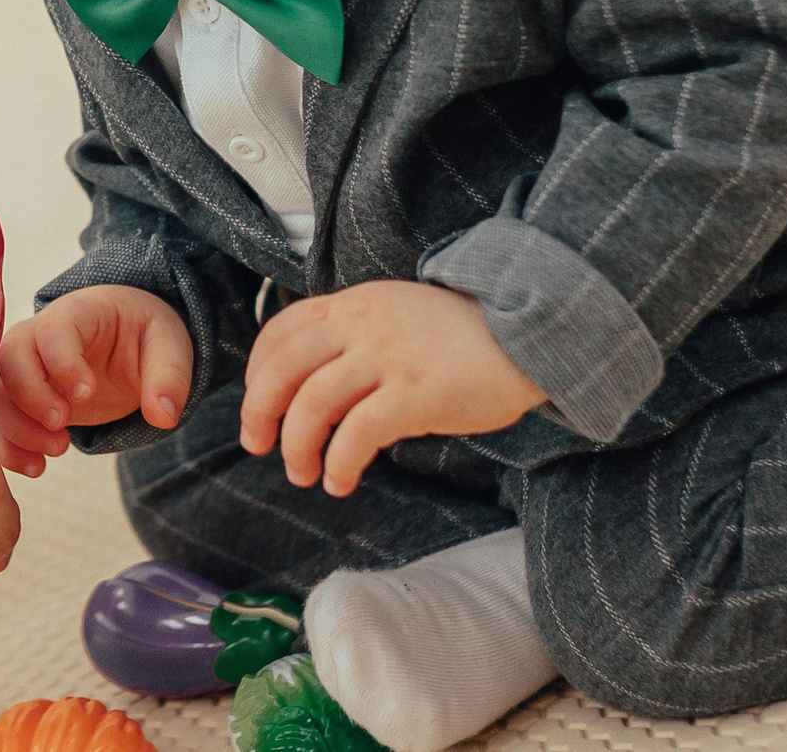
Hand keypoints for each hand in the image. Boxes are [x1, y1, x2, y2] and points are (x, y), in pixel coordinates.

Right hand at [0, 286, 192, 475]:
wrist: (126, 343)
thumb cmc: (144, 336)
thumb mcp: (169, 346)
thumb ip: (170, 377)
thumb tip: (163, 416)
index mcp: (77, 313)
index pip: (53, 329)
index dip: (62, 363)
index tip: (88, 395)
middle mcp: (38, 335)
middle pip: (8, 357)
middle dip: (29, 396)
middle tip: (64, 425)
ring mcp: (24, 368)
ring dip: (17, 427)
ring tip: (59, 449)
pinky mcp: (20, 401)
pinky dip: (6, 448)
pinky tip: (37, 467)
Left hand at [240, 281, 545, 497]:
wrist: (528, 332)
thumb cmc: (460, 334)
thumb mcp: (395, 314)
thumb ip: (354, 335)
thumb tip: (313, 384)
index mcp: (352, 305)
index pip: (282, 331)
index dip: (258, 371)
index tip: (258, 403)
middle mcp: (361, 325)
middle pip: (284, 368)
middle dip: (259, 410)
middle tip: (258, 444)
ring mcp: (388, 358)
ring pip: (314, 403)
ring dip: (297, 445)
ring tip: (302, 473)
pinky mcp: (416, 394)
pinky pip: (359, 432)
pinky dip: (339, 462)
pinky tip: (340, 481)